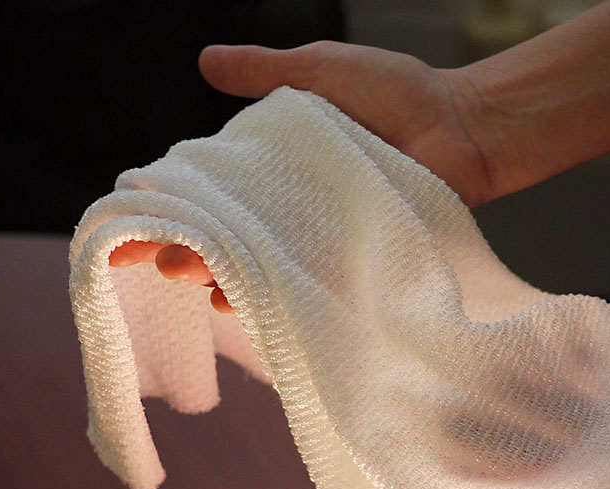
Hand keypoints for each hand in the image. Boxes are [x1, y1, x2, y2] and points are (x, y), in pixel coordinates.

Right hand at [111, 40, 495, 306]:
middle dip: (196, 254)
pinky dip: (284, 300)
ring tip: (206, 287)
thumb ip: (265, 72)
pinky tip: (254, 308)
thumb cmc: (399, 93)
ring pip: (268, 271)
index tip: (145, 223)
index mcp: (281, 167)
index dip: (181, 210)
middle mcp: (297, 208)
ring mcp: (324, 239)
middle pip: (235, 241)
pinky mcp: (356, 261)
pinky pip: (314, 287)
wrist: (464, 124)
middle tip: (166, 262)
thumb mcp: (322, 72)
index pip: (218, 196)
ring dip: (232, 284)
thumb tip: (205, 59)